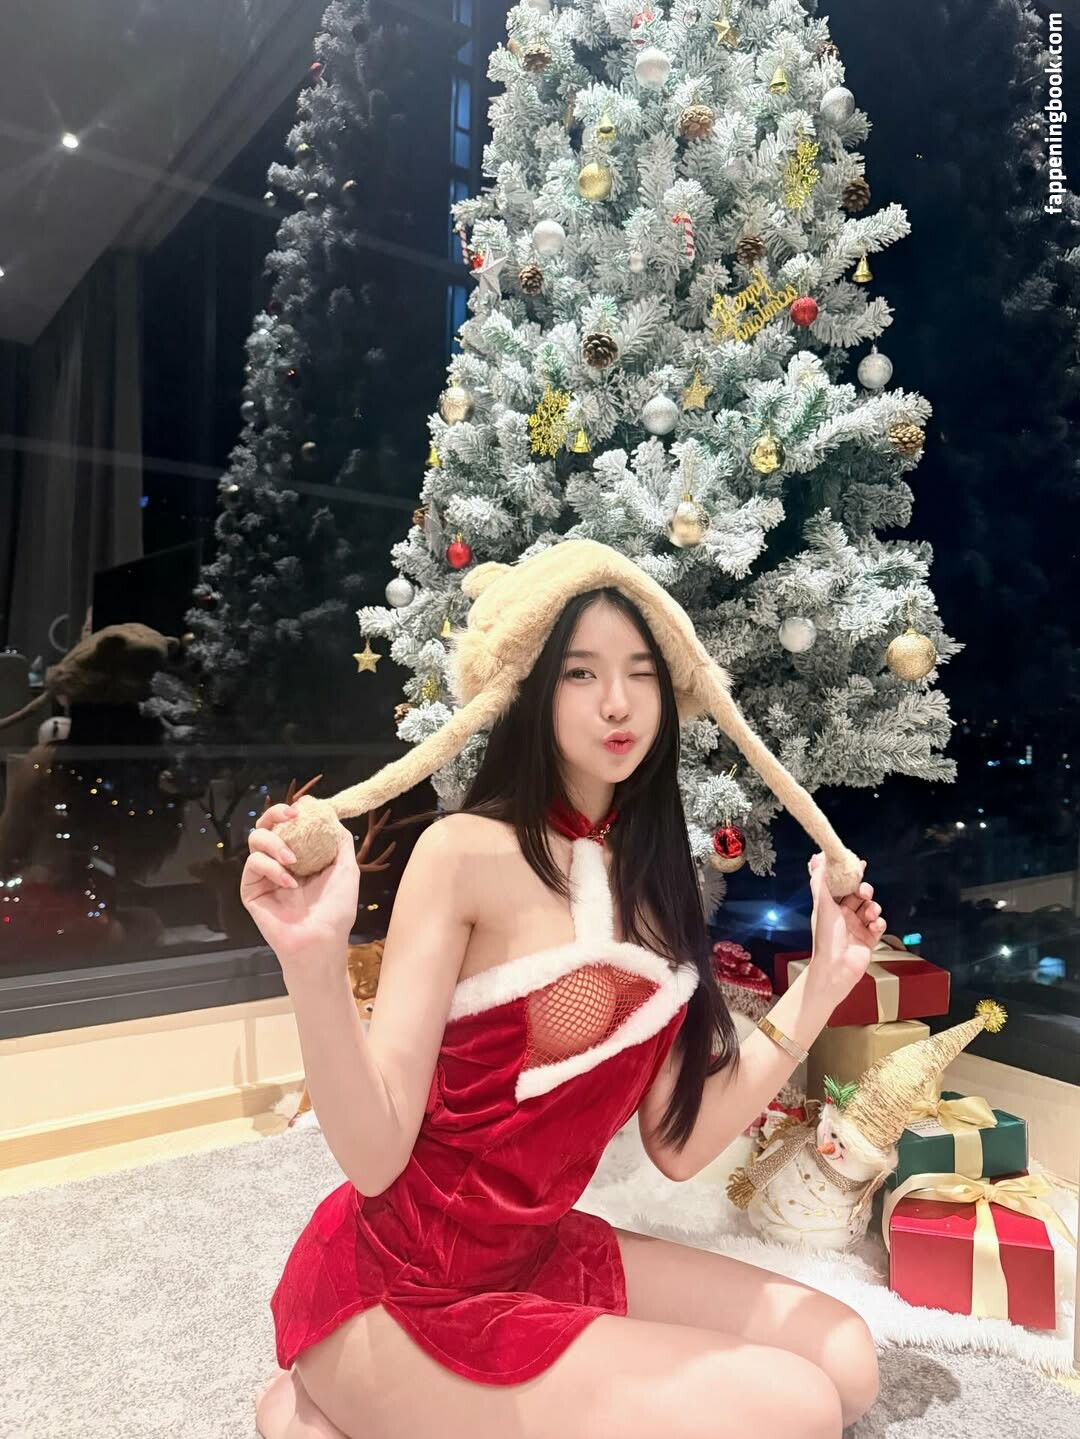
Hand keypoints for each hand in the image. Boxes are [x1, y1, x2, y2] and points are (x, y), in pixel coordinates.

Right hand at [240, 802, 360, 970]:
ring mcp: (264, 875)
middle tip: (292, 816)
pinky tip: (289, 883)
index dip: (293, 811)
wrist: (321, 941)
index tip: (305, 808)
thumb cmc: (336, 910)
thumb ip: (339, 840)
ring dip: (275, 843)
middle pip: (266, 825)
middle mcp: (280, 862)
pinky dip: (271, 868)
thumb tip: (329, 812)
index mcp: (301, 856)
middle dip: (276, 814)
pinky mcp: (250, 890)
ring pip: (256, 840)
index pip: (289, 824)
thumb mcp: (347, 868)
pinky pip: (253, 865)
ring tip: (293, 860)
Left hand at [806, 851, 886, 997]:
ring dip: (873, 908)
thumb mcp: (822, 905)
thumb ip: (819, 881)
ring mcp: (857, 928)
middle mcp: (843, 916)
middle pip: (859, 896)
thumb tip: (816, 858)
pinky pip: (879, 925)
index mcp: (830, 908)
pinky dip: (879, 923)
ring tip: (870, 914)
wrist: (837, 967)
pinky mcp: (868, 939)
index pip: (842, 887)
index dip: (850, 876)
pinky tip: (874, 926)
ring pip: (871, 908)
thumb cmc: (826, 938)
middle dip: (864, 891)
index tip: (860, 865)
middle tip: (865, 892)